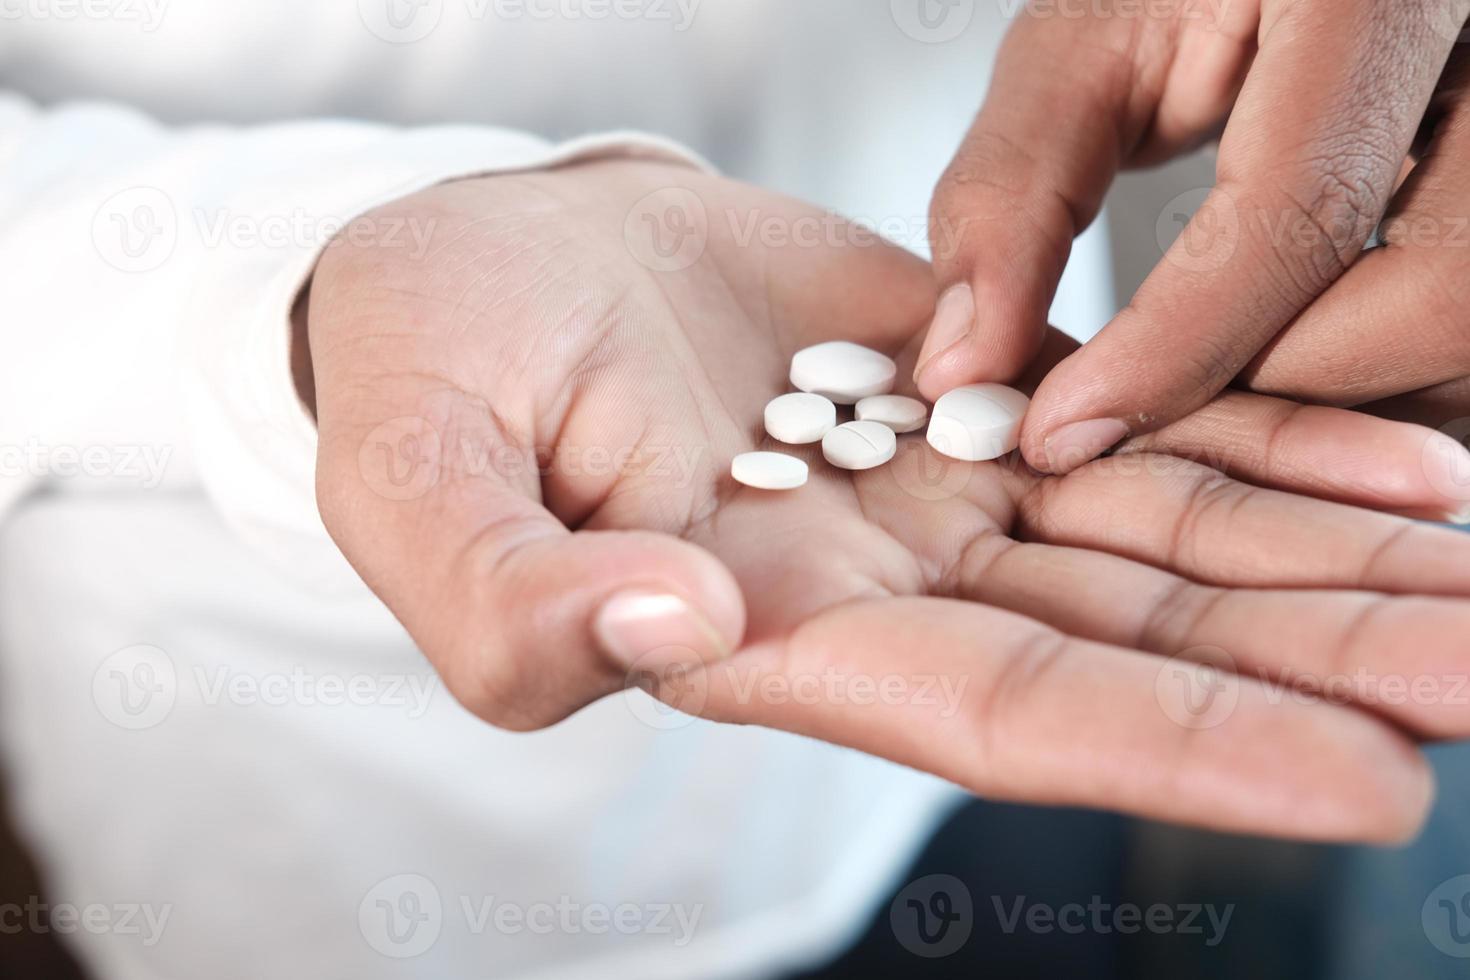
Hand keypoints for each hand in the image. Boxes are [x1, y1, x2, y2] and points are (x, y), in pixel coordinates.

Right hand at [307, 158, 1469, 841]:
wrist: (482, 263)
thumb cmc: (422, 373)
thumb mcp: (412, 484)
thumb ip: (505, 593)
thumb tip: (664, 620)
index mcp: (767, 634)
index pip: (1002, 716)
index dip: (1182, 748)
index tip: (1373, 780)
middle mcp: (881, 583)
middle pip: (1131, 639)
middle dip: (1316, 664)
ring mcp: (932, 485)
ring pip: (1158, 534)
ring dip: (1325, 560)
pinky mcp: (960, 383)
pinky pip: (1132, 418)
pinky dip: (1261, 438)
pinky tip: (1392, 461)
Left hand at [920, 0, 1469, 478]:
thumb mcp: (1081, 46)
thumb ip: (1014, 196)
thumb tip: (965, 365)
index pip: (1300, 209)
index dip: (1174, 348)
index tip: (1063, 428)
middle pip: (1437, 297)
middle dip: (1277, 389)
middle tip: (1149, 409)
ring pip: (1467, 329)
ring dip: (1337, 397)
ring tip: (1214, 379)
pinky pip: (1468, 322)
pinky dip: (1377, 370)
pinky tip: (1284, 354)